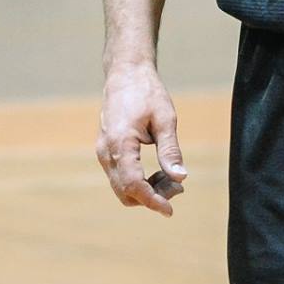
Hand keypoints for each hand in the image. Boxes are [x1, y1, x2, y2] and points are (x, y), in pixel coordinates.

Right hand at [96, 62, 186, 216]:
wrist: (125, 73)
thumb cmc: (147, 92)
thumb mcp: (165, 119)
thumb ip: (170, 150)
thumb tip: (180, 178)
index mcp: (120, 143)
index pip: (133, 185)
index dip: (152, 201)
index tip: (170, 210)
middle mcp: (105, 151)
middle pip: (125, 192)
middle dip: (152, 196)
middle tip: (178, 186)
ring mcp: (103, 152)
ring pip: (122, 187)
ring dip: (146, 190)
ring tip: (171, 176)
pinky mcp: (105, 150)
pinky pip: (120, 176)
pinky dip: (138, 181)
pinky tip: (159, 171)